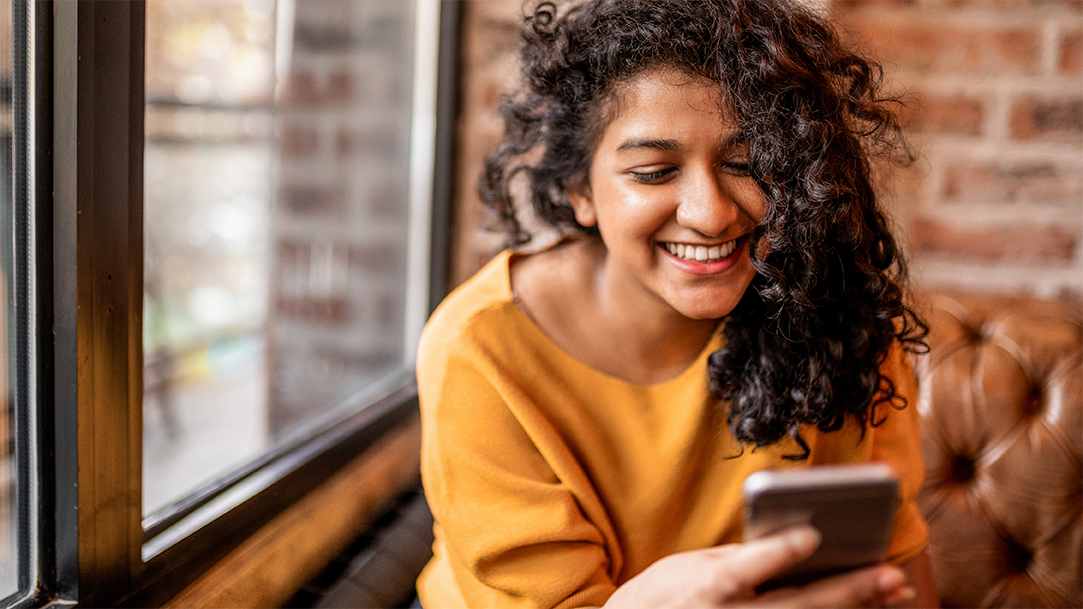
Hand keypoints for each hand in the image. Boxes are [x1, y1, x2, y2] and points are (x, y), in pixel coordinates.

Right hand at [602, 526, 914, 608]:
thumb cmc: (666, 593)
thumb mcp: (692, 565)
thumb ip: (740, 556)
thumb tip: (794, 544)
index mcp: (707, 587)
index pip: (742, 569)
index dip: (776, 553)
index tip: (811, 535)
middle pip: (796, 605)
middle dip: (847, 589)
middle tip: (888, 573)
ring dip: (855, 608)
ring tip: (892, 591)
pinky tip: (865, 607)